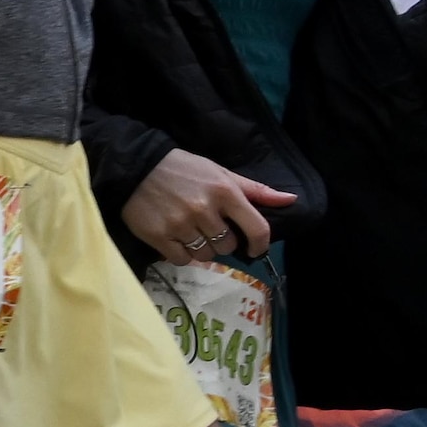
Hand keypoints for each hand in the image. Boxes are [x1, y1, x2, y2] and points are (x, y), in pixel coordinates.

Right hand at [118, 148, 298, 262]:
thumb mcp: (220, 172)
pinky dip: (181, 253)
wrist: (135, 166)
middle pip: (228, 246)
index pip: (257, 228)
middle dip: (222, 241)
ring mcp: (180, 224)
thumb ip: (255, 189)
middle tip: (208, 228)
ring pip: (205, 255)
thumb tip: (291, 200)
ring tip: (189, 232)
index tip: (254, 249)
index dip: (261, 245)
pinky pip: (181, 259)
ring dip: (201, 248)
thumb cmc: (183, 169)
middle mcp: (205, 210)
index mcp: (225, 192)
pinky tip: (174, 238)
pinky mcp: (158, 236)